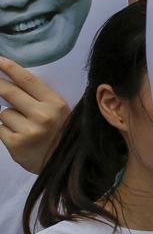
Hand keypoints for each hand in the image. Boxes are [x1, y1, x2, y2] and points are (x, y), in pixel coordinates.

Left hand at [0, 58, 69, 173]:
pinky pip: (0, 128)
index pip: (28, 80)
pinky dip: (5, 130)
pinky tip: (17, 135)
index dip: (10, 67)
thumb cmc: (61, 134)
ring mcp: (28, 130)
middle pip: (9, 92)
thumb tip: (13, 82)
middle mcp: (42, 114)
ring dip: (9, 117)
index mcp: (55, 103)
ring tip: (23, 126)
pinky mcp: (15, 144)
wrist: (64, 165)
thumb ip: (41, 99)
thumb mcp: (60, 112)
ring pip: (4, 113)